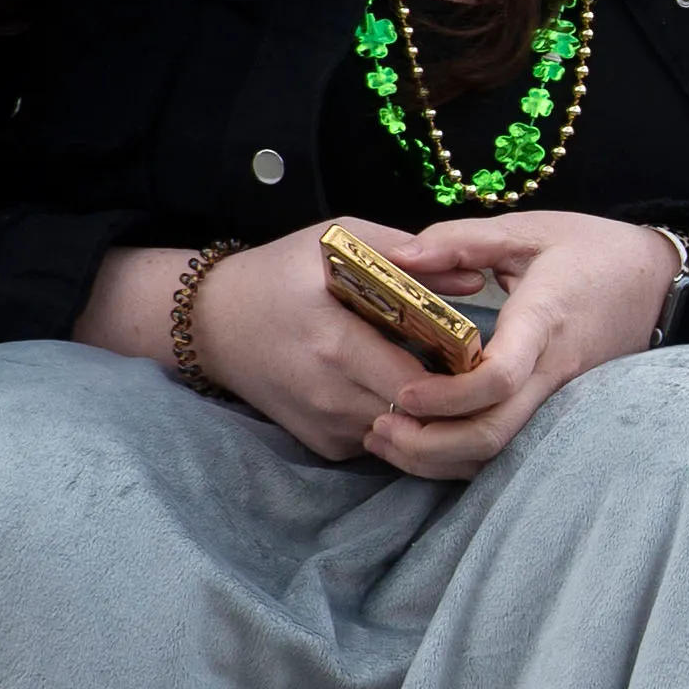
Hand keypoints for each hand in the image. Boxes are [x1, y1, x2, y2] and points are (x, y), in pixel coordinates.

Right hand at [134, 222, 447, 462]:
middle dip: (454, 399)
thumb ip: (403, 253)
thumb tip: (475, 279)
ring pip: (408, 436)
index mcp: (336, 345)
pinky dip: (401, 423)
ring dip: (430, 413)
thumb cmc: (277, 274)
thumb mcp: (332, 242)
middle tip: (473, 370)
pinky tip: (402, 392)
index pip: (420, 386)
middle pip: (420, 417)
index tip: (475, 353)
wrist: (213, 324)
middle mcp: (331, 397)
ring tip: (442, 379)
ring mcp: (327, 428)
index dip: (458, 376)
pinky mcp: (325, 447)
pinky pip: (384, 444)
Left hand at [366, 211, 687, 479]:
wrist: (658, 281)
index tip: (404, 392)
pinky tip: (425, 442)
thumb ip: (460, 241)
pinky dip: (463, 457)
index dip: (448, 395)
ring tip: (389, 439)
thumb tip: (401, 257)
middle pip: (494, 433)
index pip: (500, 377)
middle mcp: (554, 369)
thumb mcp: (529, 229)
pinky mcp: (559, 407)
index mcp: (544, 320)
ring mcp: (560, 396)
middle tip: (380, 428)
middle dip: (429, 445)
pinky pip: (510, 447)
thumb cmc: (593, 250)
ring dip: (440, 459)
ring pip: (500, 452)